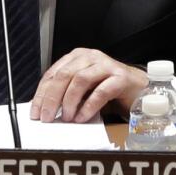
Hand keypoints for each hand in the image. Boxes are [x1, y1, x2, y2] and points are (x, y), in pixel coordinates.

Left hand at [29, 48, 147, 123]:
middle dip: (52, 98)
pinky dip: (88, 106)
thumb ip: (67, 93)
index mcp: (77, 57)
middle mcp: (90, 57)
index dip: (42, 94)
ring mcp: (106, 65)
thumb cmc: (109, 89)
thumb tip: (46, 110)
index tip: (36, 112)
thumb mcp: (84, 89)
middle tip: (47, 117)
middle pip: (64, 75)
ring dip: (70, 101)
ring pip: (80, 80)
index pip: (53, 73)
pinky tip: (82, 117)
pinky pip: (100, 91)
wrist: (139, 89)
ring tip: (67, 118)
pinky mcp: (120, 77)